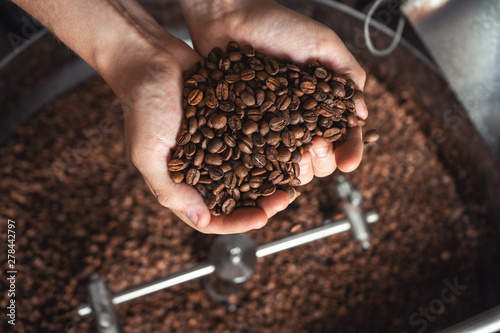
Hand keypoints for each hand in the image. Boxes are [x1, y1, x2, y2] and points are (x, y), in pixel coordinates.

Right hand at [115, 35, 289, 233]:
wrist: (151, 59)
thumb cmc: (142, 106)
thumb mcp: (147, 153)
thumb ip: (169, 189)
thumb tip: (201, 220)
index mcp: (180, 183)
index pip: (211, 216)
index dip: (237, 222)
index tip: (262, 218)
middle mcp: (203, 169)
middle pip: (237, 198)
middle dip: (262, 202)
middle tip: (286, 198)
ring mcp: (218, 146)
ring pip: (250, 172)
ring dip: (272, 177)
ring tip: (294, 176)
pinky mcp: (231, 123)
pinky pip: (254, 141)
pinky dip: (271, 146)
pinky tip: (289, 146)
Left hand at [179, 0, 366, 214]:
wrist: (232, 18)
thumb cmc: (280, 26)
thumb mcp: (324, 45)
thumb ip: (349, 75)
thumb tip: (363, 115)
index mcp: (324, 105)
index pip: (344, 137)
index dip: (349, 151)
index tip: (348, 161)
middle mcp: (300, 121)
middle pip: (320, 159)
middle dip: (324, 160)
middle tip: (316, 146)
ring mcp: (272, 128)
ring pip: (291, 166)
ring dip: (298, 169)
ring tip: (295, 156)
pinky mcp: (246, 129)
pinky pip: (258, 157)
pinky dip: (266, 166)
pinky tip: (269, 165)